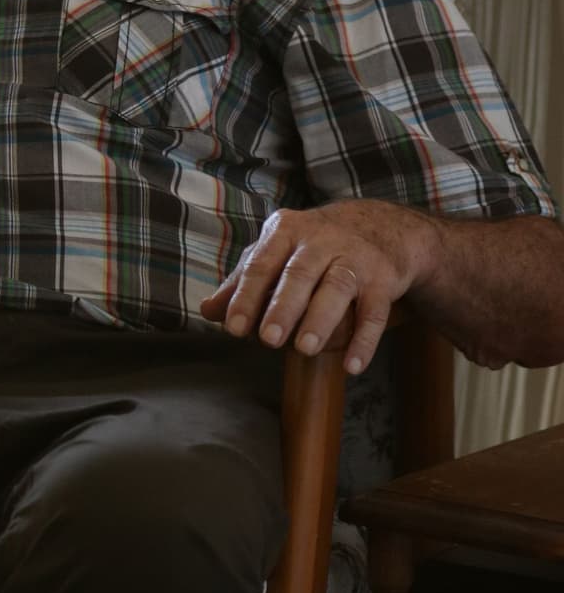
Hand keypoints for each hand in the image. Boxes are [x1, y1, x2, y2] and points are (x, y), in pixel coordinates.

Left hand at [198, 200, 441, 373]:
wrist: (383, 226)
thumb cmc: (314, 246)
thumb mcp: (277, 253)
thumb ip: (242, 281)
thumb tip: (207, 311)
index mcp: (287, 232)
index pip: (261, 264)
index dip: (246, 296)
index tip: (232, 327)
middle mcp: (322, 240)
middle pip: (300, 274)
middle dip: (283, 308)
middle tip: (268, 340)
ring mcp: (356, 258)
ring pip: (338, 288)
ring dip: (321, 319)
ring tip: (306, 349)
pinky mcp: (384, 279)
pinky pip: (375, 312)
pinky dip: (365, 340)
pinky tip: (352, 367)